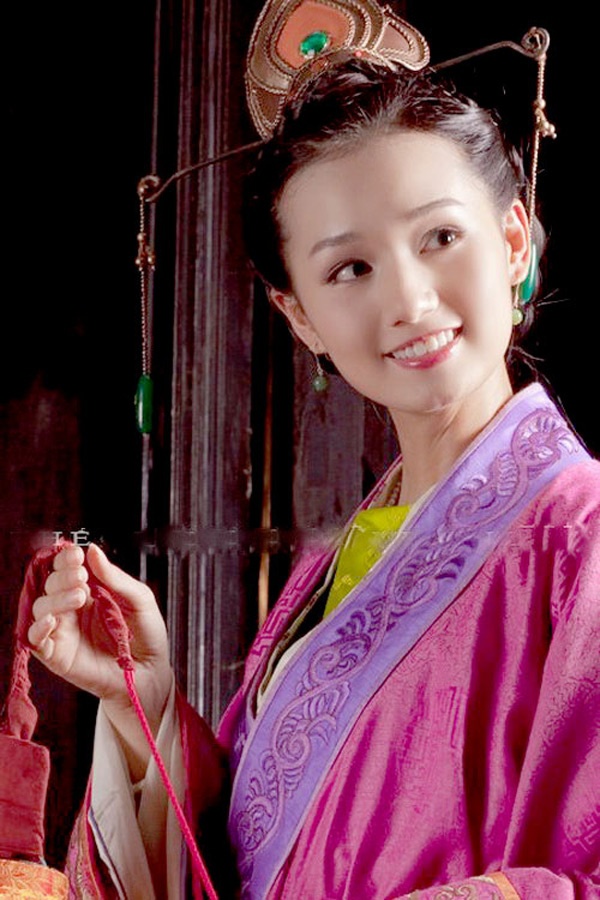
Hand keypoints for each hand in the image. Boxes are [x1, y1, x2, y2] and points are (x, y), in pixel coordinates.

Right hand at [29, 543, 172, 772]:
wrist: (150, 673)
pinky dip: (38, 628)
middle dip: (62, 576)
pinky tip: (53, 620)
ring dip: (55, 598)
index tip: (76, 554)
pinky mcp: (57, 656)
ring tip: (79, 596)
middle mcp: (71, 609)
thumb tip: (93, 550)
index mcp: (89, 591)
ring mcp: (63, 631)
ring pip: (40, 607)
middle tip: (81, 576)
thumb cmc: (146, 636)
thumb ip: (115, 577)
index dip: (66, 559)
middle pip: (50, 584)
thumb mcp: (139, 600)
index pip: (66, 569)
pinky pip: (35, 640)